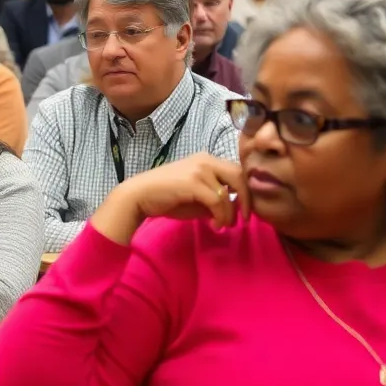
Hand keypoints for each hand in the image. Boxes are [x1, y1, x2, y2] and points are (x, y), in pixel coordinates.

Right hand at [92, 153, 248, 245]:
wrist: (139, 196)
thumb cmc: (166, 198)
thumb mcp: (196, 198)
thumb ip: (215, 199)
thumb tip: (235, 208)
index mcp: (206, 160)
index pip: (237, 171)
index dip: (245, 191)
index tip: (244, 210)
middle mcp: (205, 160)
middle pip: (239, 175)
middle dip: (246, 199)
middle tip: (245, 219)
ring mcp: (199, 169)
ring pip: (228, 192)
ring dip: (230, 213)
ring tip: (223, 225)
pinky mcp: (193, 182)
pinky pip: (217, 200)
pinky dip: (221, 216)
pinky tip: (215, 225)